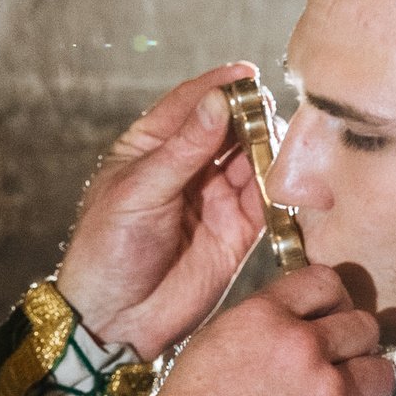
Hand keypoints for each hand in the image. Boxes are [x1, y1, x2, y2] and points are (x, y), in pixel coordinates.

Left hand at [57, 64, 267, 358]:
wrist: (115, 321)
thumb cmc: (107, 252)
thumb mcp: (138, 193)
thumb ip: (183, 149)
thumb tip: (218, 103)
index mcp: (151, 147)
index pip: (190, 104)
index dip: (219, 87)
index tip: (246, 75)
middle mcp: (188, 168)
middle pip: (230, 128)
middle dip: (252, 117)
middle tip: (270, 112)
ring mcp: (216, 198)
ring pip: (253, 161)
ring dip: (270, 151)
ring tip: (282, 146)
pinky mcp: (239, 231)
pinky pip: (268, 201)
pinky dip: (281, 190)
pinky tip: (288, 180)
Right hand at [144, 266, 394, 395]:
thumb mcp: (213, 342)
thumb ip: (265, 322)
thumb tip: (305, 320)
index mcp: (265, 315)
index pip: (325, 282)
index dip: (332, 302)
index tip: (330, 319)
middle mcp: (302, 346)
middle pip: (364, 326)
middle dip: (353, 345)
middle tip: (337, 364)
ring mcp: (328, 392)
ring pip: (381, 373)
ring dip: (363, 387)